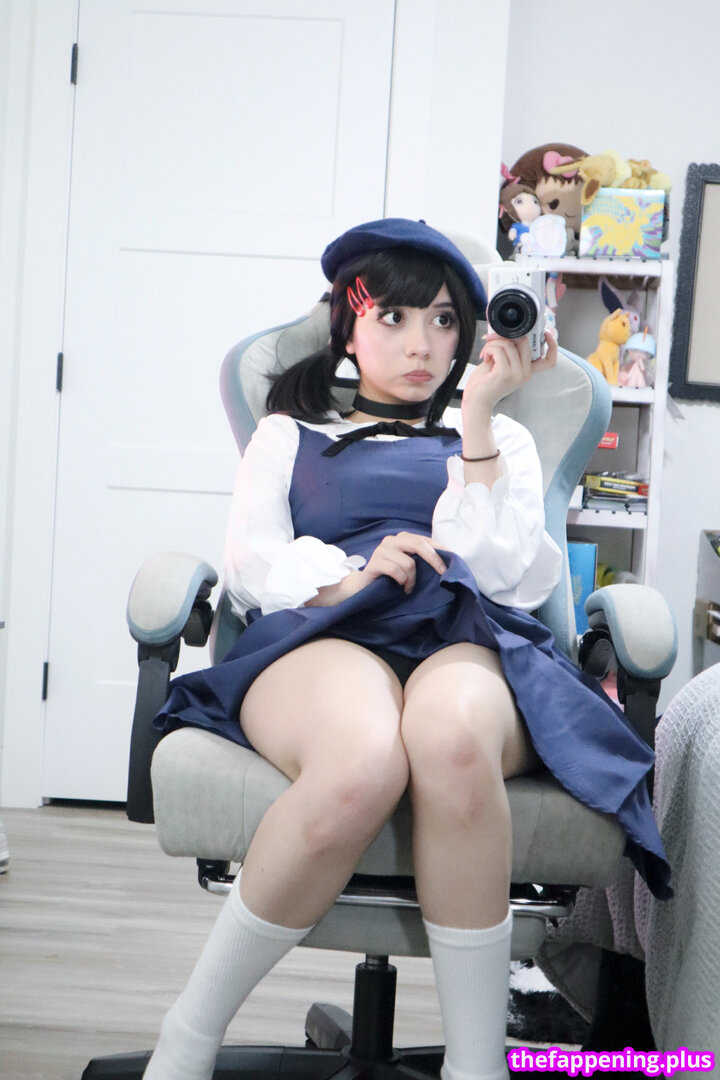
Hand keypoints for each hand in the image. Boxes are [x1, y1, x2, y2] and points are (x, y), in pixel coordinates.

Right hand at [304, 532, 446, 606]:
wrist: (363, 586)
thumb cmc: (390, 577)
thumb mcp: (409, 566)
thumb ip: (421, 559)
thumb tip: (446, 560)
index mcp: (402, 539)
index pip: (425, 540)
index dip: (440, 550)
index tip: (453, 561)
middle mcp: (391, 540)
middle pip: (417, 544)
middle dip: (433, 559)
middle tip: (442, 573)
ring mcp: (381, 550)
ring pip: (408, 563)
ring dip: (411, 579)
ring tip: (408, 587)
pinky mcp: (374, 563)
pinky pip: (395, 571)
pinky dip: (401, 581)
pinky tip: (399, 586)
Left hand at [462, 330, 556, 420]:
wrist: (476, 401)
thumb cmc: (485, 383)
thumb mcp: (500, 365)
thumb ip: (509, 352)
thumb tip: (508, 332)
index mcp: (526, 371)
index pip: (549, 361)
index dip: (552, 345)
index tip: (546, 333)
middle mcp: (525, 373)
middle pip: (524, 342)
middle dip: (506, 335)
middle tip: (492, 339)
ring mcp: (516, 374)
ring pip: (508, 344)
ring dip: (493, 344)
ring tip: (486, 353)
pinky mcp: (505, 373)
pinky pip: (499, 350)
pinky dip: (489, 349)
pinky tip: (484, 357)